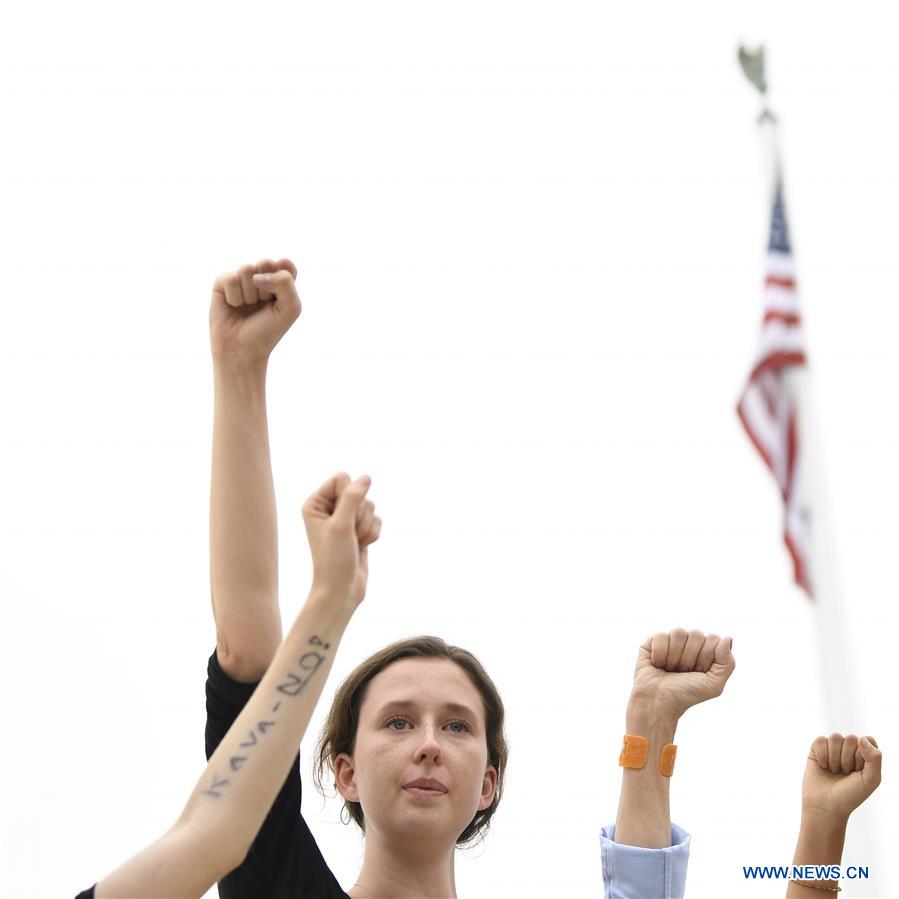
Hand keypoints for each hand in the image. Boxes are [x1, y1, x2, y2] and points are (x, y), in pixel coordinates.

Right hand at [209, 258, 300, 364]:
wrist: (242, 350)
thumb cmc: (268, 330)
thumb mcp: (290, 308)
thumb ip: (285, 282)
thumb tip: (256, 275)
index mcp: (280, 281)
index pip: (286, 264)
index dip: (282, 279)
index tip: (279, 299)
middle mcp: (261, 277)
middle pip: (266, 263)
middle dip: (266, 288)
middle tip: (263, 305)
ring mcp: (241, 279)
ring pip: (247, 269)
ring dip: (250, 294)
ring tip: (248, 307)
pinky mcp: (222, 283)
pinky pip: (230, 278)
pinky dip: (234, 296)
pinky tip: (234, 306)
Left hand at [301, 472, 381, 607]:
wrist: (341, 589)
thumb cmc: (334, 558)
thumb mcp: (341, 524)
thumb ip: (353, 497)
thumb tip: (366, 477)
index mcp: (315, 503)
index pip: (342, 478)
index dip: (349, 495)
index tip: (342, 518)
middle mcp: (329, 508)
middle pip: (358, 492)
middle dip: (359, 514)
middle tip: (348, 534)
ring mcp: (345, 519)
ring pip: (370, 506)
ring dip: (366, 526)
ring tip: (354, 542)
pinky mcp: (359, 529)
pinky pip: (376, 519)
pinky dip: (373, 533)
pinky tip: (362, 546)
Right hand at [629, 628, 734, 718]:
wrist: (659, 702)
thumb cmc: (686, 694)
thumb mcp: (714, 684)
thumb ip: (727, 663)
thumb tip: (728, 638)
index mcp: (705, 650)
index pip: (713, 639)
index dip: (706, 658)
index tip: (698, 672)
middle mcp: (688, 643)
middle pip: (696, 634)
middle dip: (690, 658)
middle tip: (683, 672)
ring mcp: (671, 640)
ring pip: (679, 632)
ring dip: (675, 657)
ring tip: (670, 669)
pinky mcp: (652, 641)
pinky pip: (661, 636)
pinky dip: (660, 654)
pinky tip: (658, 664)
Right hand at [802, 734, 881, 821]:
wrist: (826, 805)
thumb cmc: (851, 795)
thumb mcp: (871, 780)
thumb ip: (874, 758)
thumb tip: (861, 738)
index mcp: (865, 755)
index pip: (868, 740)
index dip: (864, 754)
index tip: (859, 770)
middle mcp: (849, 749)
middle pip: (851, 738)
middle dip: (848, 758)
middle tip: (845, 773)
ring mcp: (832, 748)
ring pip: (835, 737)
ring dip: (835, 758)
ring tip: (834, 770)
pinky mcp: (816, 749)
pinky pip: (820, 740)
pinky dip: (822, 755)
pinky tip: (823, 766)